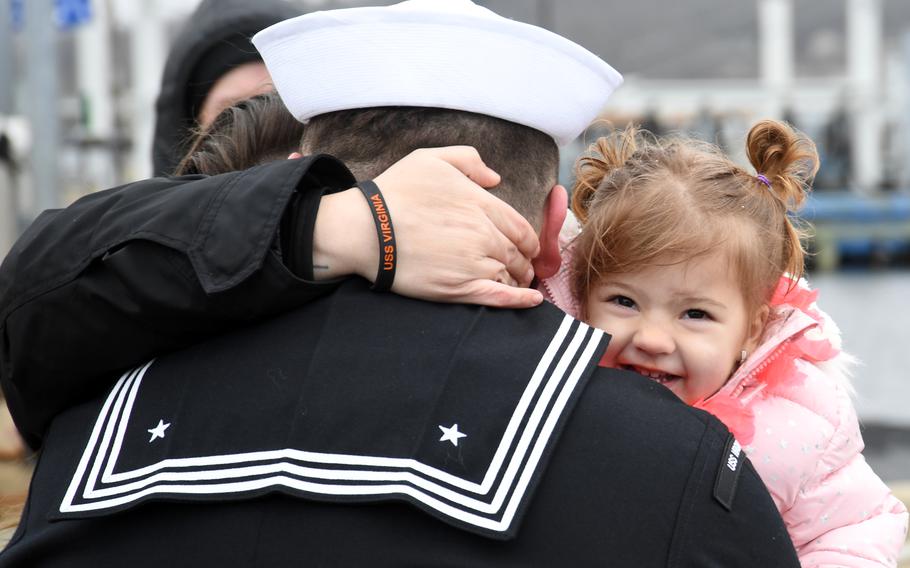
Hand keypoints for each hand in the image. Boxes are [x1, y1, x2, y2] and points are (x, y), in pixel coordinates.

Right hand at [314, 146, 542, 307]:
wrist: (366, 229)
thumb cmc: (394, 192)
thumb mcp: (431, 159)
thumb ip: (469, 160)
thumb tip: (495, 178)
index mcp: (481, 204)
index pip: (519, 226)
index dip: (528, 238)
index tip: (527, 245)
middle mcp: (484, 234)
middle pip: (518, 252)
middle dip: (523, 260)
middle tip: (522, 265)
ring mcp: (474, 263)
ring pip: (510, 275)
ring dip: (518, 278)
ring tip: (517, 281)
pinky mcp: (460, 289)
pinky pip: (500, 297)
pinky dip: (520, 300)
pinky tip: (532, 301)